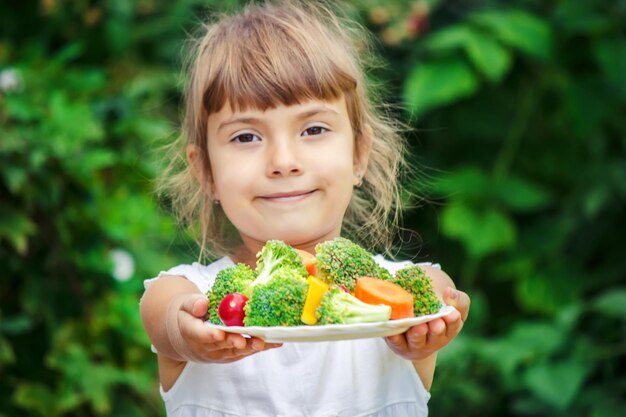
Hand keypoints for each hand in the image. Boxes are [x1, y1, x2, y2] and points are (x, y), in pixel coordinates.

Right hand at [166, 294, 281, 362]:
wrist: (189, 337)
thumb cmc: (191, 316)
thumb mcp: (186, 306)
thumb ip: (194, 304)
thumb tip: (202, 304)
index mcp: (192, 332)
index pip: (201, 335)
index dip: (210, 335)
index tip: (219, 334)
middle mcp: (206, 347)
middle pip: (222, 345)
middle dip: (234, 342)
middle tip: (243, 340)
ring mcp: (220, 353)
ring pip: (236, 351)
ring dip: (250, 347)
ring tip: (263, 342)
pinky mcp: (232, 355)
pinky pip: (247, 352)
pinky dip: (261, 348)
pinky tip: (275, 343)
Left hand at [385, 287, 469, 360]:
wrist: (414, 321)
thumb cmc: (435, 310)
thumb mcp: (450, 304)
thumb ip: (456, 299)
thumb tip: (449, 291)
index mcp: (449, 329)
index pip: (454, 325)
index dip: (452, 320)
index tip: (452, 313)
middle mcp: (434, 340)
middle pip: (437, 336)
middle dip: (436, 329)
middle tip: (435, 323)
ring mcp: (417, 344)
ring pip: (417, 340)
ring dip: (418, 334)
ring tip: (419, 327)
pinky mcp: (400, 345)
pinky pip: (397, 343)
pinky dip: (395, 338)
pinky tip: (393, 333)